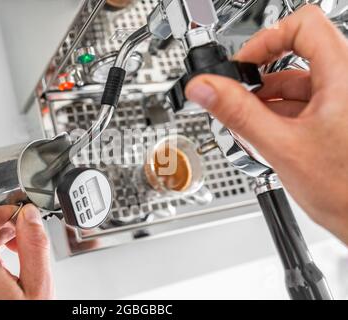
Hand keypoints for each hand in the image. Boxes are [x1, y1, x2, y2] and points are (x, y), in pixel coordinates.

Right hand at [185, 5, 347, 243]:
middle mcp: (346, 83)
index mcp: (343, 77)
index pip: (303, 24)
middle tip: (238, 98)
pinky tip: (266, 133)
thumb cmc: (345, 189)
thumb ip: (238, 112)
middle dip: (260, 78)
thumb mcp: (280, 146)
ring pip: (297, 82)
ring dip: (267, 99)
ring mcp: (343, 100)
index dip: (267, 39)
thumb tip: (205, 88)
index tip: (245, 65)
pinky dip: (279, 112)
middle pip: (295, 54)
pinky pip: (304, 102)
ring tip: (249, 123)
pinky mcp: (338, 117)